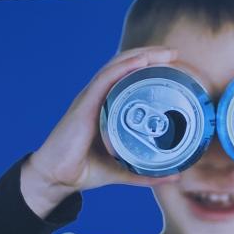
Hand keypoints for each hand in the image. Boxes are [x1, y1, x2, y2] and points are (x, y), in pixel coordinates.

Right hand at [20, 47, 180, 217]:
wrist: (58, 178)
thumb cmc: (85, 170)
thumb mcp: (123, 170)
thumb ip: (147, 173)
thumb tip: (176, 177)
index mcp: (105, 106)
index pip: (127, 76)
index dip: (149, 65)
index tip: (174, 64)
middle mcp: (97, 97)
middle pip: (124, 65)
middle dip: (150, 55)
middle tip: (175, 54)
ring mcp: (89, 99)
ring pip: (116, 67)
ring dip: (142, 56)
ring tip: (165, 54)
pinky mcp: (83, 106)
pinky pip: (104, 80)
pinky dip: (123, 67)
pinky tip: (141, 62)